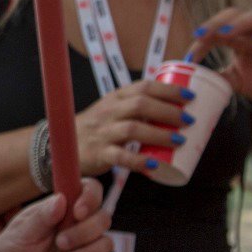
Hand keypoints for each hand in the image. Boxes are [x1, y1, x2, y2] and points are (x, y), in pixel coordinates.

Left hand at [0, 177, 111, 251]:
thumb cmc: (11, 250)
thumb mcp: (21, 233)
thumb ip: (41, 218)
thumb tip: (60, 199)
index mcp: (63, 208)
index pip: (90, 190)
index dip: (91, 197)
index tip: (78, 212)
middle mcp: (78, 226)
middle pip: (103, 219)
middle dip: (85, 232)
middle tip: (60, 242)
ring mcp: (85, 249)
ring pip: (106, 245)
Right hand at [73, 79, 193, 176]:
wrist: (61, 145)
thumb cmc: (96, 128)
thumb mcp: (112, 110)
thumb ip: (136, 107)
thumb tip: (175, 109)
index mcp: (116, 98)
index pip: (144, 86)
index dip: (169, 90)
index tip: (190, 96)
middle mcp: (109, 111)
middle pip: (141, 104)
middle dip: (168, 111)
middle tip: (189, 120)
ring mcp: (103, 132)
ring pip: (133, 129)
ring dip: (159, 134)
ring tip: (179, 141)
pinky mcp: (99, 153)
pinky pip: (121, 157)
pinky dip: (139, 161)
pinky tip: (154, 165)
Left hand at [182, 8, 251, 112]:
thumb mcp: (235, 81)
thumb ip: (217, 77)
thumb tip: (192, 79)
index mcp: (238, 37)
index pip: (217, 28)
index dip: (203, 38)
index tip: (189, 55)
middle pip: (233, 14)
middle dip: (216, 22)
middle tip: (201, 34)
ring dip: (239, 23)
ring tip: (225, 33)